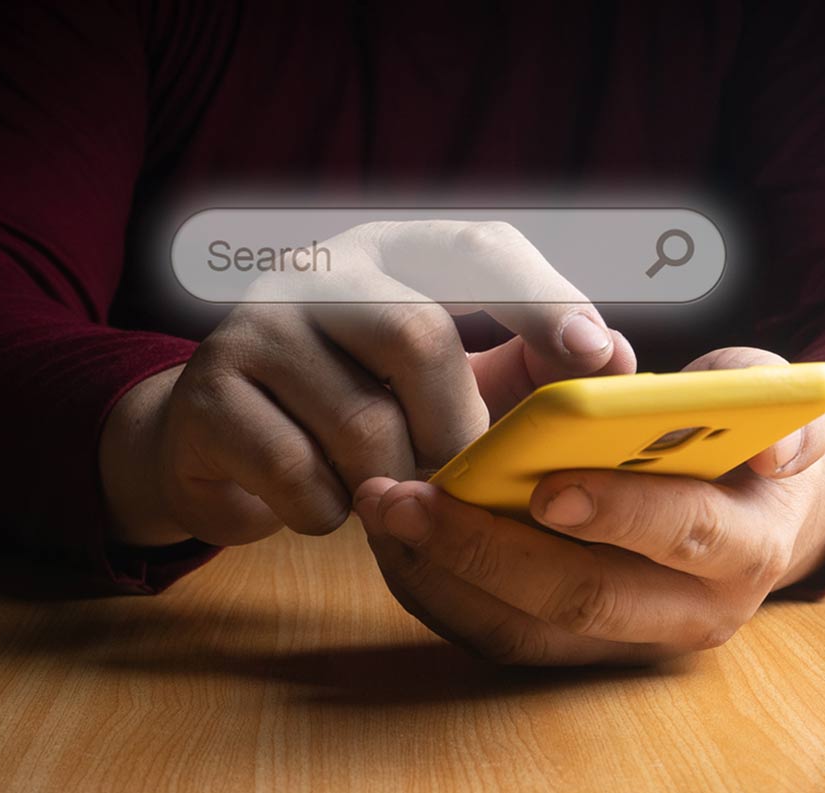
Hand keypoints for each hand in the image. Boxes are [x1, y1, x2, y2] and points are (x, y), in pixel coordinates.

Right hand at [100, 220, 634, 546]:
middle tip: (471, 483)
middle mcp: (316, 271)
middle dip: (459, 427)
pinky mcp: (206, 397)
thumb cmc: (357, 408)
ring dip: (395, 484)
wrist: (213, 444)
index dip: (541, 297)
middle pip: (416, 334)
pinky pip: (296, 474)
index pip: (476, 247)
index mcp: (390, 252)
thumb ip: (530, 364)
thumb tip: (617, 360)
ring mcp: (252, 328)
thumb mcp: (445, 380)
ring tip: (393, 502)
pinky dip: (327, 513)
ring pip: (360, 419)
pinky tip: (325, 507)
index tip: (596, 354)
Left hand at [353, 347, 824, 665]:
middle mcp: (690, 615)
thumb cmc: (739, 442)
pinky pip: (495, 638)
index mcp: (747, 546)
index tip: (551, 486)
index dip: (624, 512)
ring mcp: (627, 648)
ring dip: (445, 576)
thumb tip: (771, 445)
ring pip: (526, 633)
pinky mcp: (574, 656)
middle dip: (492, 550)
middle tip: (414, 499)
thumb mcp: (764, 399)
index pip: (689, 536)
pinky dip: (439, 592)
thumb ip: (759, 389)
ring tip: (386, 511)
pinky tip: (397, 540)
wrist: (744, 518)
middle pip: (587, 599)